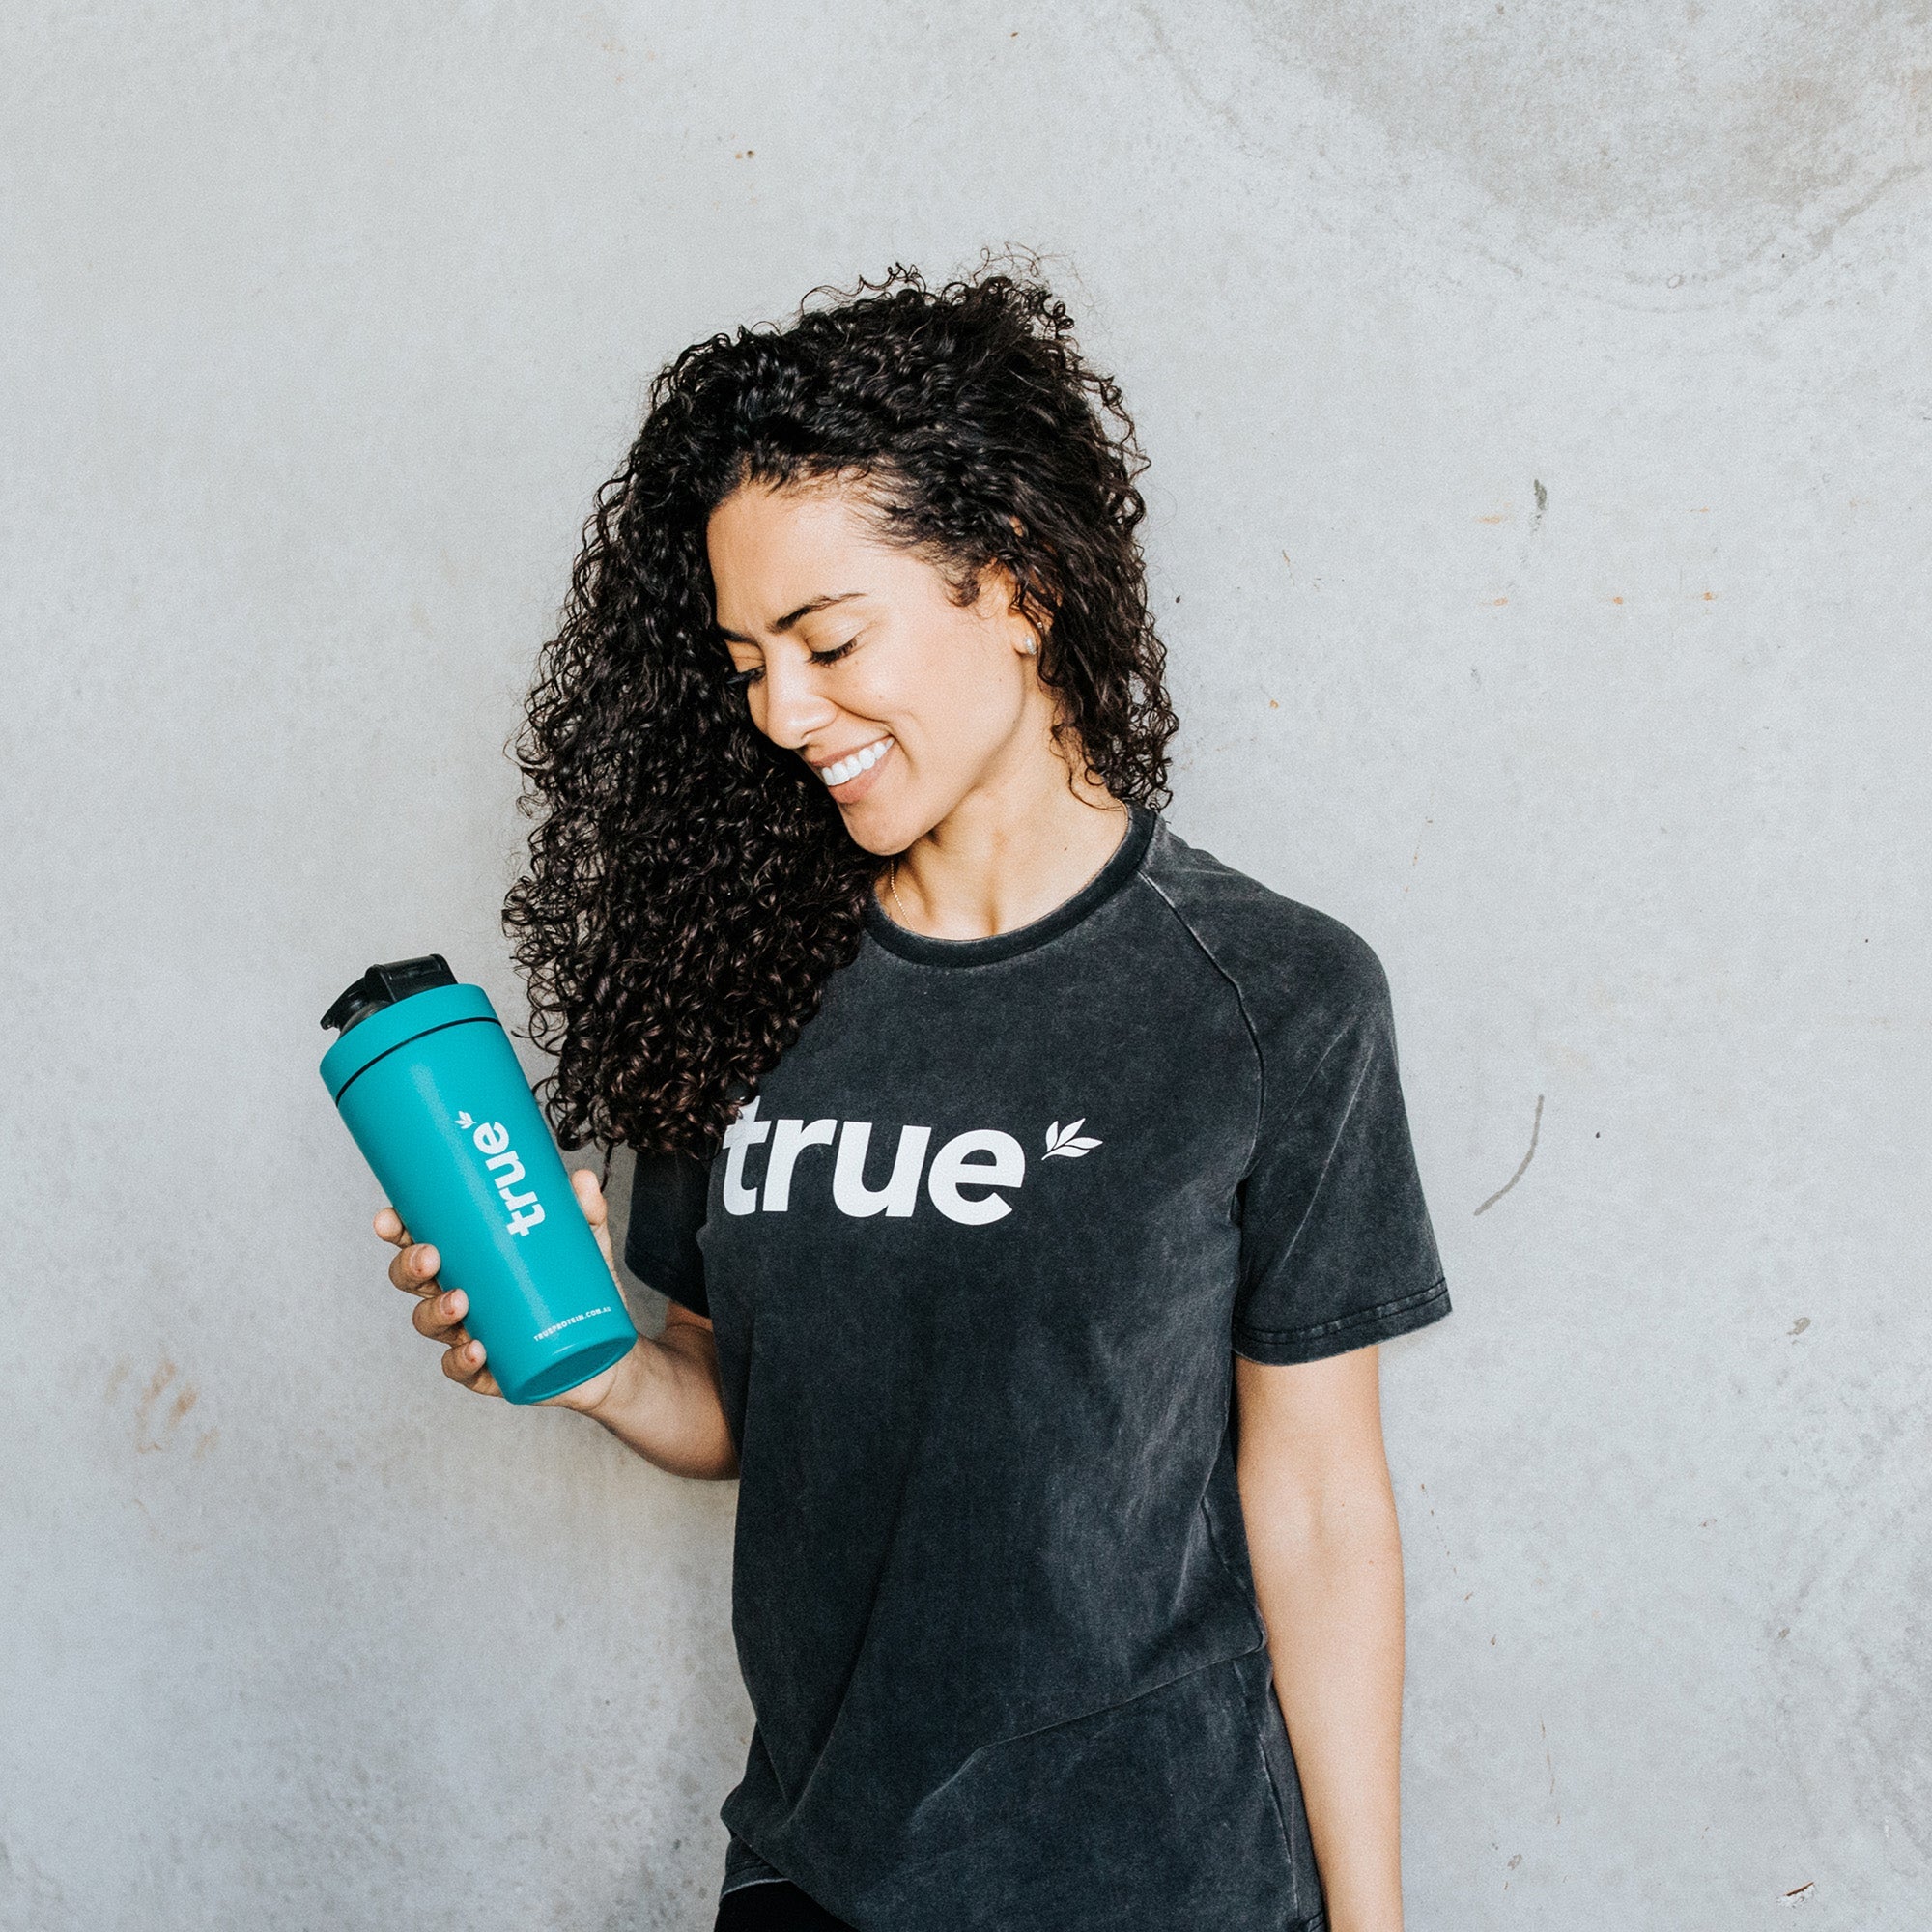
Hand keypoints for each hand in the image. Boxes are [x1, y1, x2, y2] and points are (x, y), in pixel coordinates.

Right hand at [375, 1168, 634, 1411]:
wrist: (603, 1355)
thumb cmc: (578, 1292)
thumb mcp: (585, 1246)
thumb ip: (585, 1211)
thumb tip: (583, 1179)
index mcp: (467, 1258)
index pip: (420, 1238)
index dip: (397, 1228)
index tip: (388, 1217)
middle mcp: (457, 1293)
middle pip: (412, 1279)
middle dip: (411, 1266)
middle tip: (431, 1257)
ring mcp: (467, 1333)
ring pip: (428, 1322)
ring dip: (436, 1311)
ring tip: (460, 1301)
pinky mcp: (485, 1370)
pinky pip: (459, 1367)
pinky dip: (462, 1360)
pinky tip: (476, 1350)